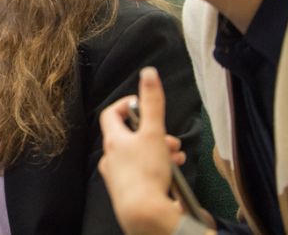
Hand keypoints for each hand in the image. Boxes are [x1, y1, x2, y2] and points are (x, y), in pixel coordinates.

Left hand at [98, 67, 183, 233]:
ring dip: (160, 151)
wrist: (143, 214)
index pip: (112, 113)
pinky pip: (143, 174)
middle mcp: (111, 158)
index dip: (128, 105)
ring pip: (140, 156)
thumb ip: (152, 102)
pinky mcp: (128, 192)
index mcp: (113, 140)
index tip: (144, 105)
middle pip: (131, 136)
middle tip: (169, 138)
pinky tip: (172, 174)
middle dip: (154, 133)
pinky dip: (158, 169)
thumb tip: (148, 74)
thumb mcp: (153, 131)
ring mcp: (118, 176)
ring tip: (175, 156)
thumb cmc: (146, 174)